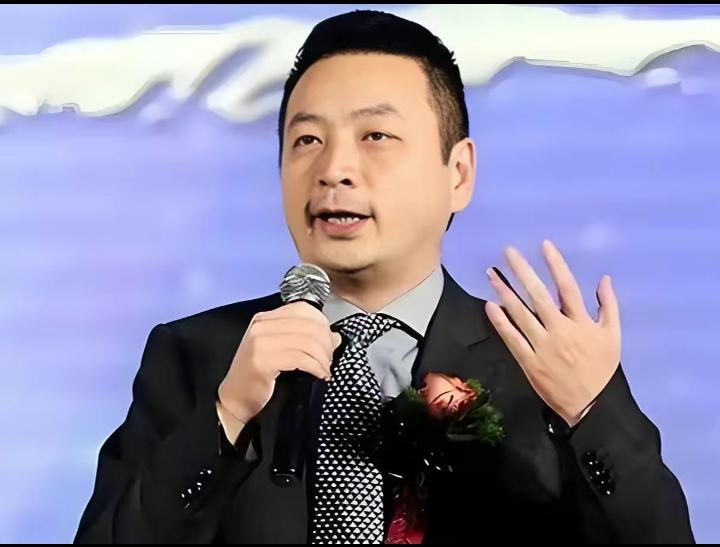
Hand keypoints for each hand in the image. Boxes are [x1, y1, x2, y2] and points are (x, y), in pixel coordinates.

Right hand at [218, 302, 341, 427]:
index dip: (323, 325)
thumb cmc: (260, 377)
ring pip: (307, 341)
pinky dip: (316, 367)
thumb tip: (335, 337)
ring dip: (323, 357)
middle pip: (309, 325)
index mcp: (266, 318)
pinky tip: (320, 375)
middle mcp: (261, 325)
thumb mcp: (284, 352)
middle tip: (329, 361)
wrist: (235, 401)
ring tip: (325, 370)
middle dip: (326, 344)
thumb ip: (306, 340)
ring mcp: (260, 341)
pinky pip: (301, 358)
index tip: (330, 345)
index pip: (304, 310)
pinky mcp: (262, 360)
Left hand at [485, 240, 620, 426]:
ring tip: (491, 274)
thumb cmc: (602, 368)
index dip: (555, 264)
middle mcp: (560, 331)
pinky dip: (500, 322)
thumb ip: (609, 306)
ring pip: (520, 314)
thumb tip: (604, 278)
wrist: (591, 405)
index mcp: (582, 323)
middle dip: (522, 271)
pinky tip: (489, 305)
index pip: (567, 287)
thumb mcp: (613, 336)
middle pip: (538, 295)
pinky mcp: (529, 362)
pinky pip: (512, 338)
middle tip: (508, 252)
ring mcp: (542, 346)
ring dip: (504, 292)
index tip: (544, 245)